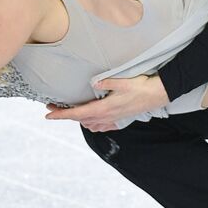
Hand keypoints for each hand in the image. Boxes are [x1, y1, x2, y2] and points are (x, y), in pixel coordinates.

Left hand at [44, 74, 169, 131]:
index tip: (48, 115)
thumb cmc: (142, 86)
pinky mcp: (119, 119)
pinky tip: (90, 120)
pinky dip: (92, 124)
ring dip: (78, 119)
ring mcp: (114, 119)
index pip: (78, 113)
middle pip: (80, 119)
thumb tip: (94, 83)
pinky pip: (101, 126)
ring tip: (68, 112)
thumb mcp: (124, 81)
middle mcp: (108, 116)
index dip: (62, 115)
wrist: (159, 94)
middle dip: (65, 115)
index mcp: (106, 108)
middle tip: (52, 107)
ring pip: (90, 123)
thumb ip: (108, 82)